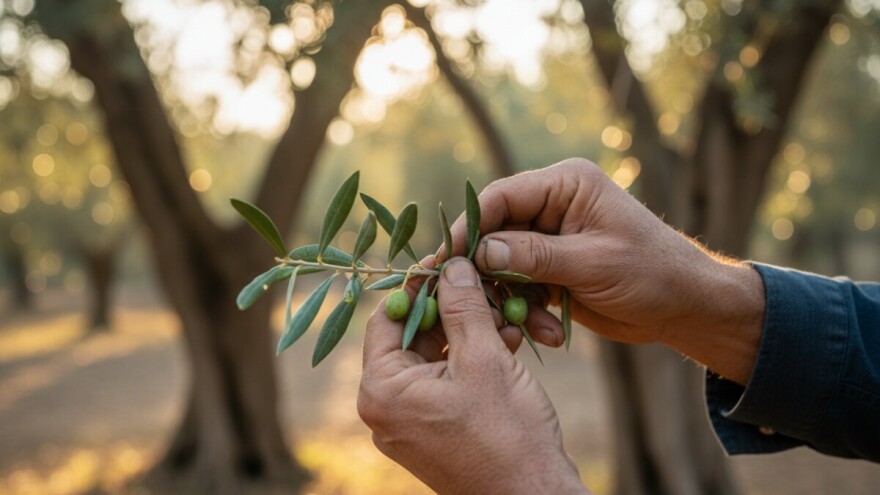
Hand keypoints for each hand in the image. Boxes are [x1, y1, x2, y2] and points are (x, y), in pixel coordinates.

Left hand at [358, 258, 588, 494]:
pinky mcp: (434, 432)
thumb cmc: (507, 434)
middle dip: (454, 310)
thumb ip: (462, 307)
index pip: (388, 317)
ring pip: (435, 358)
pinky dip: (473, 361)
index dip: (421, 285)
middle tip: (487, 287)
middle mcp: (385, 409)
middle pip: (412, 336)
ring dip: (470, 333)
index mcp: (382, 391)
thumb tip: (451, 265)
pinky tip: (508, 343)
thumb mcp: (484, 358)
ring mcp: (409, 423)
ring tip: (508, 318)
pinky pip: (446, 382)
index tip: (451, 262)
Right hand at [444, 159, 764, 383]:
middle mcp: (553, 205)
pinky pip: (521, 285)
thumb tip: (480, 252)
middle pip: (496, 231)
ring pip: (504, 264)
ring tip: (528, 326)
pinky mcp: (552, 268)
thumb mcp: (592, 263)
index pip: (502, 197)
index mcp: (566, 185)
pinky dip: (527, 310)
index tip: (446, 259)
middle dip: (486, 270)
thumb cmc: (651, 273)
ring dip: (510, 298)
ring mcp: (551, 239)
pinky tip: (548, 332)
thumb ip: (534, 256)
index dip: (470, 227)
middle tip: (464, 300)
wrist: (686, 307)